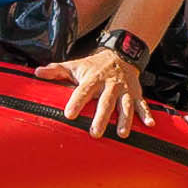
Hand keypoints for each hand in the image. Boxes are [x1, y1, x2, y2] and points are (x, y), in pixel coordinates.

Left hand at [37, 46, 152, 137]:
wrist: (121, 54)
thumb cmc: (94, 65)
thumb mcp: (75, 65)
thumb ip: (56, 70)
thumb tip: (37, 73)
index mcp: (93, 79)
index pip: (83, 91)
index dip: (76, 102)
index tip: (69, 114)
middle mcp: (110, 85)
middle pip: (105, 102)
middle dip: (101, 118)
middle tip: (95, 133)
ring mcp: (124, 90)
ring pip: (125, 105)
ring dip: (124, 120)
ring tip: (121, 134)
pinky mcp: (136, 94)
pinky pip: (143, 105)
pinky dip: (146, 114)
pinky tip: (149, 125)